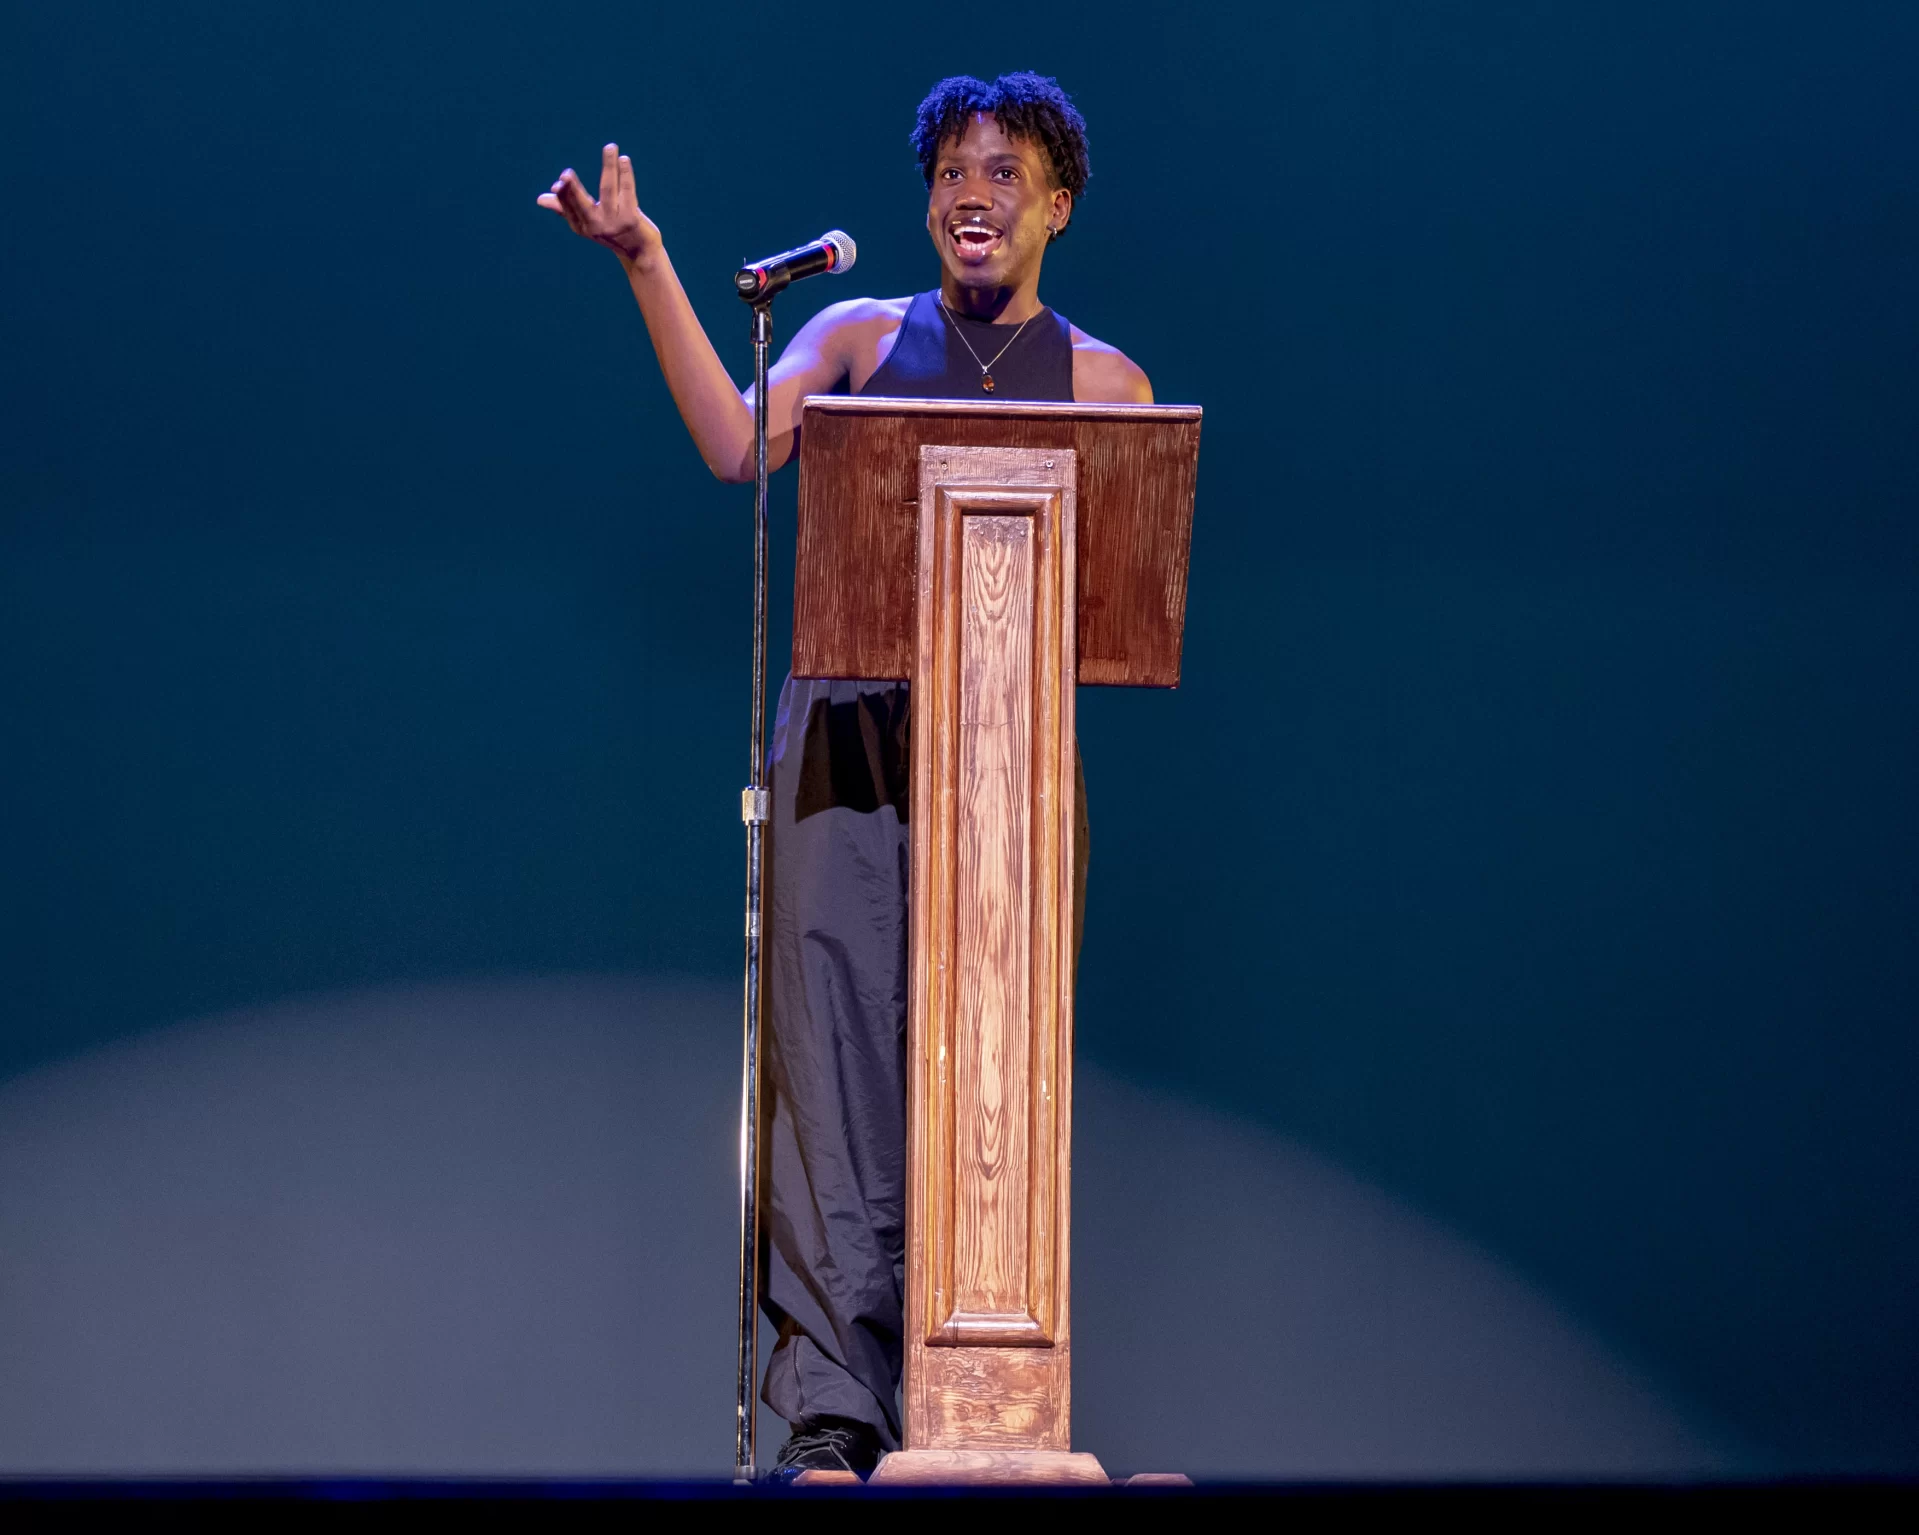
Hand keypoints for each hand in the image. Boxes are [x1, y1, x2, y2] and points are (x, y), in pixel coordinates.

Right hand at [536, 143, 660, 266]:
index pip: (568, 207)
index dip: (564, 195)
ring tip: (610, 147)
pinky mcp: (632, 219)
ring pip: (608, 189)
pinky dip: (625, 173)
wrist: (640, 251)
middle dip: (574, 189)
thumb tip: (540, 199)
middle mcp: (596, 226)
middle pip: (583, 203)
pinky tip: (624, 159)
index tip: (560, 182)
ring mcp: (614, 222)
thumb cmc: (610, 232)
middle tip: (566, 175)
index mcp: (582, 227)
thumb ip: (565, 208)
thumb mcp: (587, 223)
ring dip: (609, 166)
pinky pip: (627, 191)